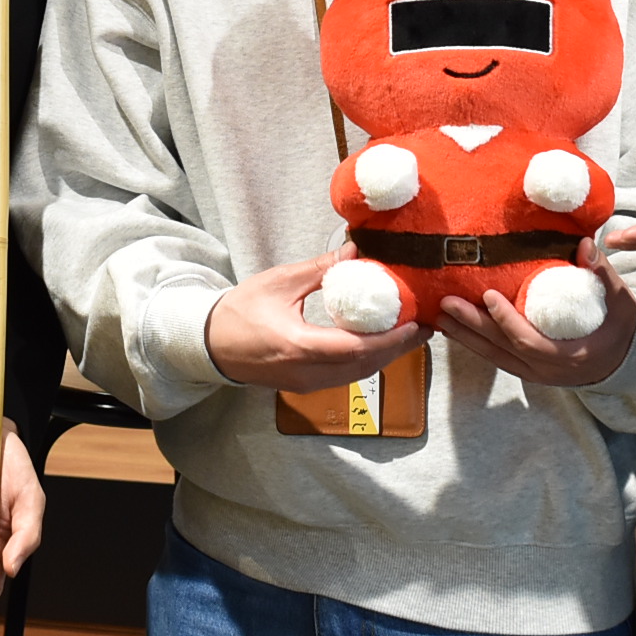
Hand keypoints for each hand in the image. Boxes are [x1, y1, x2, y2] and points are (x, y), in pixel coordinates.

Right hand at [206, 249, 428, 391]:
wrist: (210, 345)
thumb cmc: (239, 311)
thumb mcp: (280, 283)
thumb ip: (320, 270)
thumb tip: (355, 250)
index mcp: (298, 346)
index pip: (356, 349)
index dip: (391, 339)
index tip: (415, 324)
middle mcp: (306, 372)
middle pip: (365, 365)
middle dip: (399, 348)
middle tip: (425, 327)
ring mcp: (306, 383)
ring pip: (358, 374)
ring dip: (386, 355)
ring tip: (409, 333)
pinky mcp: (305, 385)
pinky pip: (346, 376)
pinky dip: (367, 360)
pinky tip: (379, 343)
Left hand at [435, 242, 635, 386]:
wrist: (623, 363)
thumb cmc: (620, 329)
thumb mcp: (620, 302)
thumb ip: (602, 274)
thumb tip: (584, 244)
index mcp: (570, 355)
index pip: (529, 343)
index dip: (507, 321)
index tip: (489, 296)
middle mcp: (547, 371)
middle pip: (502, 350)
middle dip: (472, 326)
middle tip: (447, 302)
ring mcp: (535, 374)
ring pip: (493, 357)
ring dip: (465, 336)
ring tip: (439, 316)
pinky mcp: (526, 371)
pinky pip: (495, 358)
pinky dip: (473, 343)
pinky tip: (454, 329)